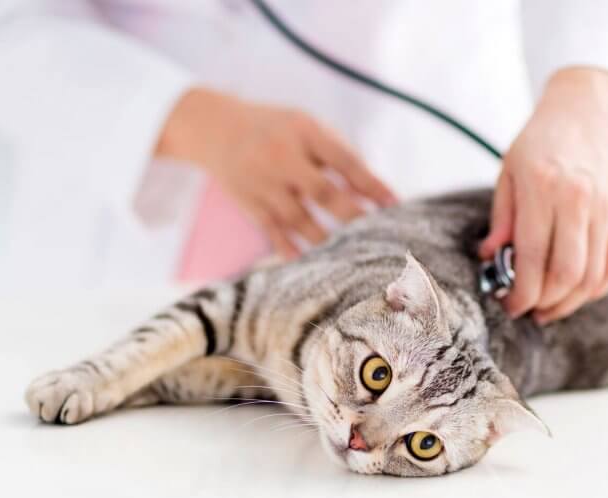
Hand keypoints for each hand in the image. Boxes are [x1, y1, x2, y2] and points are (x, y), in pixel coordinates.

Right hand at [157, 87, 395, 257]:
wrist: (214, 128)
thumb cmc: (275, 129)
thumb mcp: (305, 126)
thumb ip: (337, 153)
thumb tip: (372, 191)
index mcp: (303, 131)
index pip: (344, 160)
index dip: (371, 184)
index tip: (393, 204)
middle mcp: (282, 156)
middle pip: (323, 193)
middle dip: (352, 216)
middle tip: (376, 235)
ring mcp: (263, 182)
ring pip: (300, 219)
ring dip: (326, 239)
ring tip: (349, 254)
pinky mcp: (249, 203)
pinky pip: (273, 232)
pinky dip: (291, 249)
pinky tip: (310, 262)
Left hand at [479, 67, 607, 323]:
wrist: (591, 107)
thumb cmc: (542, 140)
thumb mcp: (509, 171)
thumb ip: (502, 218)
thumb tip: (491, 258)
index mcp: (544, 189)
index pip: (531, 257)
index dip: (520, 292)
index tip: (509, 304)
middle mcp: (580, 200)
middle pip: (566, 274)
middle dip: (544, 303)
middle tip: (527, 310)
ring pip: (592, 277)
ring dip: (569, 302)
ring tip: (549, 307)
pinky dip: (595, 288)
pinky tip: (577, 293)